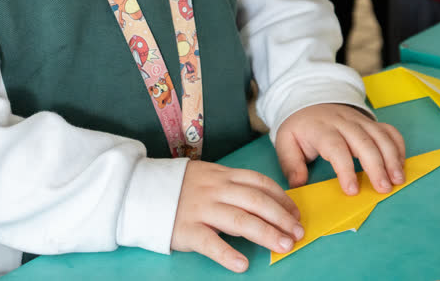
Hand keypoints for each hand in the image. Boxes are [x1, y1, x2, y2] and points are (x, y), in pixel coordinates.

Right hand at [171, 161, 303, 272]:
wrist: (140, 191)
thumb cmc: (180, 188)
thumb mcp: (208, 176)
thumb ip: (232, 186)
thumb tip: (264, 203)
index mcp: (222, 175)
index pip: (260, 183)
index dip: (282, 198)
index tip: (296, 212)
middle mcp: (215, 190)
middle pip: (256, 202)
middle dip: (281, 218)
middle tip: (298, 233)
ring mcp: (201, 209)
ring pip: (240, 221)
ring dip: (266, 234)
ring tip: (283, 246)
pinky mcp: (186, 229)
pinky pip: (210, 243)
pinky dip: (227, 254)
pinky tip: (242, 264)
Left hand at [274, 103, 404, 194]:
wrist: (309, 102)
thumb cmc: (300, 128)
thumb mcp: (286, 142)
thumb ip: (291, 164)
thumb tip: (298, 184)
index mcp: (321, 129)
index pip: (336, 148)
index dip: (346, 169)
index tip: (352, 190)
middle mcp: (344, 123)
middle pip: (364, 142)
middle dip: (377, 166)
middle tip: (384, 189)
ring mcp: (360, 121)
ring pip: (380, 136)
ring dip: (392, 157)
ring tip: (398, 179)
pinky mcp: (371, 122)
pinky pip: (389, 130)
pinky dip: (398, 146)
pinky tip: (401, 164)